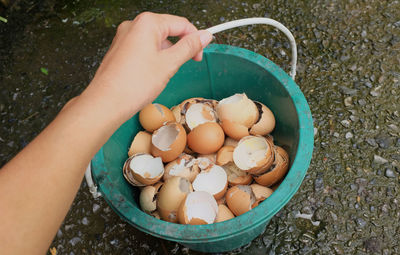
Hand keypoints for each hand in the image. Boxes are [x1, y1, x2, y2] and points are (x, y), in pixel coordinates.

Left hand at [83, 12, 212, 120]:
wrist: (106, 103)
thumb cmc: (133, 85)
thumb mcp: (169, 64)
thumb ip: (189, 47)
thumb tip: (204, 36)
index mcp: (147, 23)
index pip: (181, 23)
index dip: (195, 38)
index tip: (200, 53)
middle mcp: (133, 26)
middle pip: (167, 30)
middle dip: (180, 47)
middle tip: (186, 64)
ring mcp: (124, 38)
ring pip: (156, 41)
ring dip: (166, 55)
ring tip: (164, 74)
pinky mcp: (120, 50)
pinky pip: (143, 49)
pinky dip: (153, 59)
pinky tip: (152, 75)